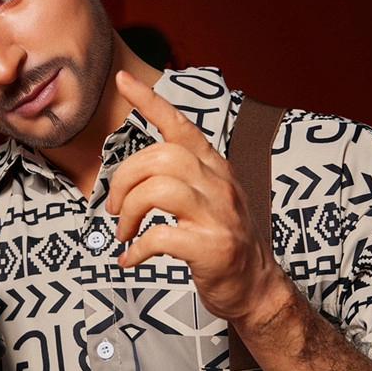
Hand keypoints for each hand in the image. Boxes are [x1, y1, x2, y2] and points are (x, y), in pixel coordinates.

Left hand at [106, 70, 288, 322]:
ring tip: (124, 232)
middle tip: (115, 208)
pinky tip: (130, 258)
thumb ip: (183, 176)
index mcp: (216, 168)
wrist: (256, 288)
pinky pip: (160, 237)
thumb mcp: (210, 198)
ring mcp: (218, 215)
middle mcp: (220, 185)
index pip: (181, 125)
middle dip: (124, 180)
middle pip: (160, 158)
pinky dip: (136, 249)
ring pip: (158, 190)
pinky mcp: (212, 247)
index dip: (151, 101)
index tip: (124, 82)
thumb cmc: (223, 242)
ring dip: (129, 212)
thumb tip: (137, 167)